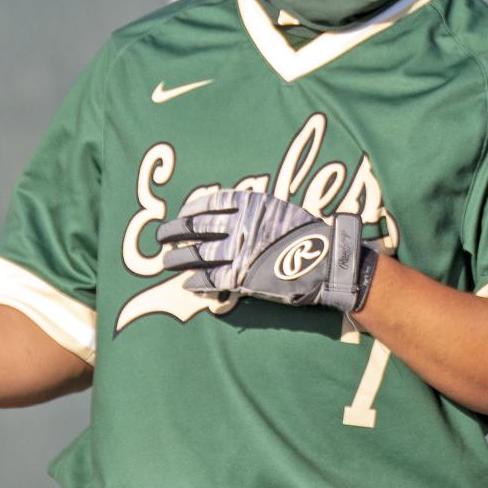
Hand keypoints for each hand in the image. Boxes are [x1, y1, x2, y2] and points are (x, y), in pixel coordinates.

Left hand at [155, 190, 377, 313]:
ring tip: (166, 262)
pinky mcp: (241, 278)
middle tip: (161, 236)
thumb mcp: (279, 210)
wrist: (325, 262)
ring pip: (198, 255)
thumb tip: (235, 219)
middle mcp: (239, 225)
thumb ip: (255, 213)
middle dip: (175, 232)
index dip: (191, 209)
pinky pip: (211, 280)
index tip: (182, 214)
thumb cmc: (307, 235)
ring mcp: (238, 252)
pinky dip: (197, 282)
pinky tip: (188, 284)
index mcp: (250, 204)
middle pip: (196, 228)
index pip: (210, 202)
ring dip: (179, 259)